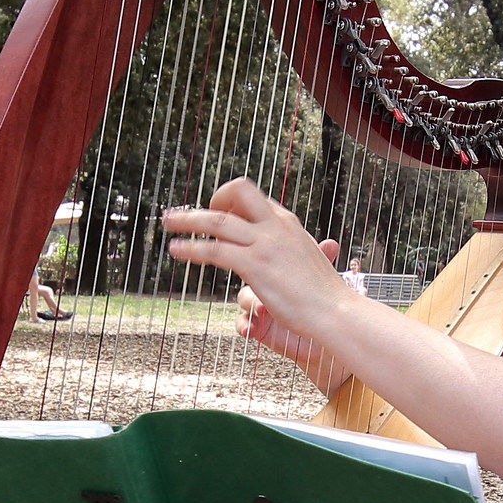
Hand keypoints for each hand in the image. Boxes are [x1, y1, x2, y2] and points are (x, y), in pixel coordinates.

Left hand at [163, 177, 352, 370]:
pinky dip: (192, 248)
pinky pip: (215, 250)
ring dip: (188, 219)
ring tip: (167, 222)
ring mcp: (265, 244)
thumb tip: (276, 252)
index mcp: (287, 222)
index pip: (253, 198)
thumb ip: (287, 249)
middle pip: (238, 192)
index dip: (230, 202)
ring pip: (218, 220)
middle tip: (192, 214)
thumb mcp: (307, 259)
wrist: (334, 310)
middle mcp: (275, 226)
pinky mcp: (255, 265)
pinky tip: (177, 251)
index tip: (216, 213)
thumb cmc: (322, 293)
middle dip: (211, 197)